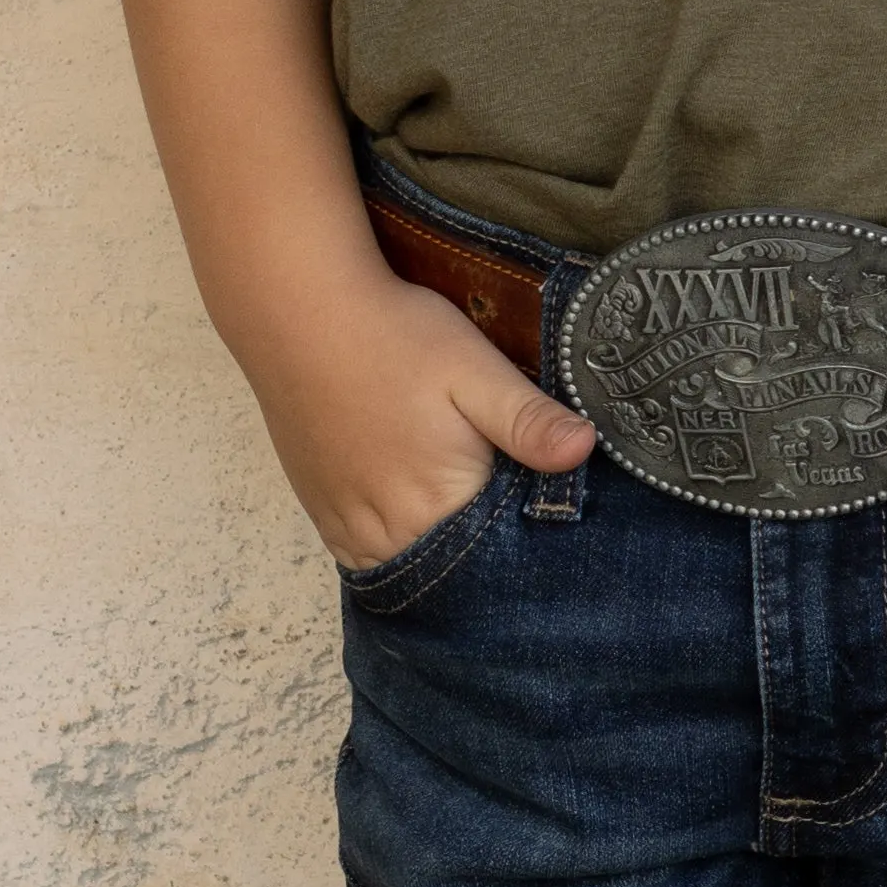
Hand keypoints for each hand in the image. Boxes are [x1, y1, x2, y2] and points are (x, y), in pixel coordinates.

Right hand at [247, 272, 594, 573]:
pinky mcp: (321, 512)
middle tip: (500, 500)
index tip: (546, 511)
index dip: (527, 539)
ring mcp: (347, 527)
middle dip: (482, 556)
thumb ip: (527, 420)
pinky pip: (365, 556)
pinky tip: (414, 516)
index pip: (500, 557)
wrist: (301, 313)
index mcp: (438, 505)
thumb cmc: (395, 336)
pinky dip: (394, 547)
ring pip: (408, 568)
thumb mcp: (475, 368)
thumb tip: (586, 450)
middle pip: (453, 573)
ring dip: (436, 553)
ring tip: (459, 510)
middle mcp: (388, 533)